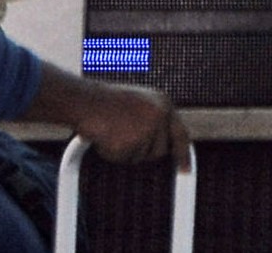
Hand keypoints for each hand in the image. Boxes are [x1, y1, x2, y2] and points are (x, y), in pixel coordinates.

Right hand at [67, 79, 191, 169]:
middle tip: (125, 138)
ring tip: (114, 131)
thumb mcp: (140, 103)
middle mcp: (160, 116)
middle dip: (144, 151)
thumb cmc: (107, 101)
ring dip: (126, 151)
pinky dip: (112, 153)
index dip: (183, 154)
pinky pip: (123, 159)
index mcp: (164, 103)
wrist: (86, 100)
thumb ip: (155, 120)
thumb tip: (162, 143)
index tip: (185, 170)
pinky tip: (106, 136)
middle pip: (160, 151)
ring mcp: (147, 129)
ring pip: (141, 158)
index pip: (181, 134)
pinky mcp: (132, 142)